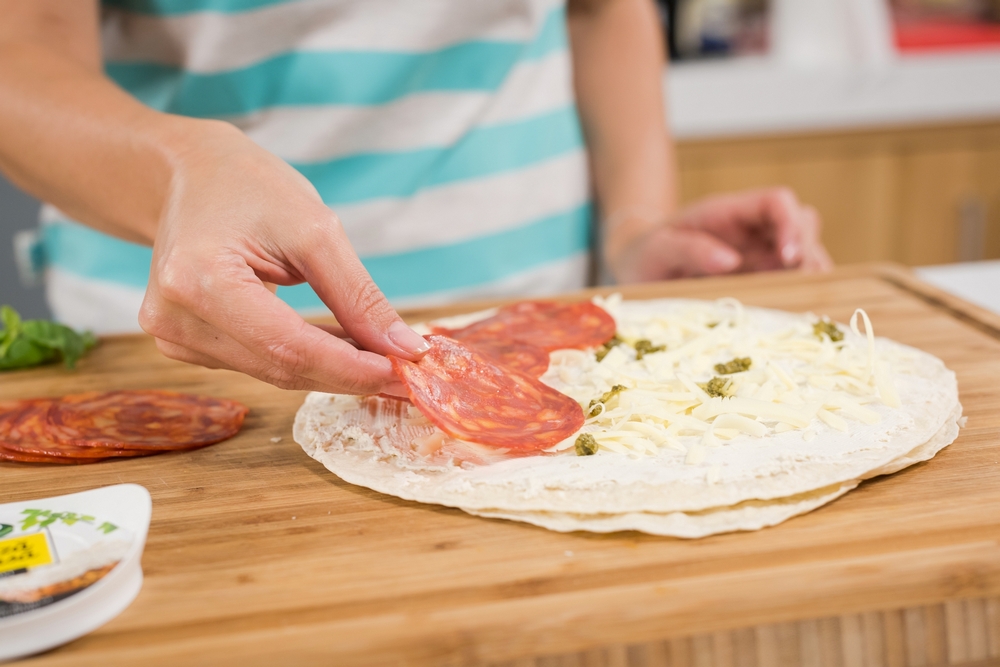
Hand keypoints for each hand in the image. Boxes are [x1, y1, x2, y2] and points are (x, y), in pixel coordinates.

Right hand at [138, 121, 428, 394]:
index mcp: (198, 279)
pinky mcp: (184, 343)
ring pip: (273, 371)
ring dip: (331, 369)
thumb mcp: (316, 229)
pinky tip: (340, 345)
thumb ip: (359, 296)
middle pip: (280, 367)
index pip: (288, 347)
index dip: (350, 368)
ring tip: (380, 353)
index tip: (404, 374)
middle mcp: (174, 318)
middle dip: (349, 374)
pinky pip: (259, 362)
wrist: (190, 175)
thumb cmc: (250, 187)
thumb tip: (405, 349)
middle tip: (407, 375)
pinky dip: (305, 358)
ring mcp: (173, 335)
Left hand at [607, 188, 833, 282]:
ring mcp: (757, 253)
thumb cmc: (645, 253)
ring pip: (804, 250)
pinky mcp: (757, 277)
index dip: (791, 224)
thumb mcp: (657, 249)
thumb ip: (689, 249)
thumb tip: (729, 260)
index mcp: (728, 212)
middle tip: (804, 282)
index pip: (776, 202)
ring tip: (806, 297)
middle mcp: (750, 229)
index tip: (789, 257)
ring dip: (811, 270)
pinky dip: (800, 289)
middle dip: (809, 249)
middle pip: (801, 223)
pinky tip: (797, 307)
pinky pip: (789, 278)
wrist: (636, 268)